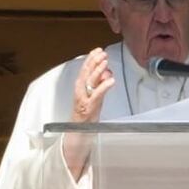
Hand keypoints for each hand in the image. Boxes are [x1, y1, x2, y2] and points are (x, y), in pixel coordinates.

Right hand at [63, 48, 115, 179]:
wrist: (78, 138)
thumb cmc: (87, 119)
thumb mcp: (93, 101)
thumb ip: (99, 87)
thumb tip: (108, 73)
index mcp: (80, 92)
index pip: (84, 72)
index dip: (90, 61)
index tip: (97, 51)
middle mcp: (80, 95)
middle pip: (85, 76)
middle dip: (93, 63)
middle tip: (101, 53)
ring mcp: (83, 102)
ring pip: (88, 83)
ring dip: (97, 71)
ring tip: (105, 61)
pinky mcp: (89, 110)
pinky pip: (96, 97)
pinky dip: (103, 87)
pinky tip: (111, 80)